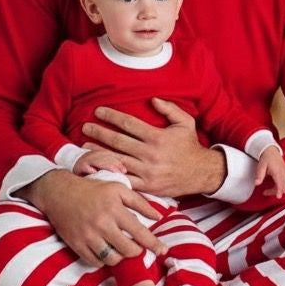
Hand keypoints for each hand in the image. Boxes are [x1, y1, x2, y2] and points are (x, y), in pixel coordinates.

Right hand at [18, 170, 165, 266]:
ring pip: (112, 258)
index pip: (139, 231)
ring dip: (121, 257)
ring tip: (124, 250)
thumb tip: (158, 216)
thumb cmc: (94, 189)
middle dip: (137, 251)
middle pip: (127, 249)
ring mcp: (88, 236)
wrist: (61, 193)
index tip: (163, 250)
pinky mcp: (76, 245)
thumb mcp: (119, 188)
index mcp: (115, 208)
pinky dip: (104, 260)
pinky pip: (95, 262)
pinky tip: (108, 252)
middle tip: (139, 248)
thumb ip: (140, 202)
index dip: (153, 243)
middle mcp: (102, 224)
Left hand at [81, 99, 224, 196]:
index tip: (99, 111)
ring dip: (98, 153)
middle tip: (85, 127)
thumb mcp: (185, 122)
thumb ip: (170, 109)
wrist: (200, 173)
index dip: (112, 116)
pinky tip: (97, 169)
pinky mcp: (146, 186)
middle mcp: (150, 154)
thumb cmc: (190, 145)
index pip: (129, 124)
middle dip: (99, 132)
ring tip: (84, 147)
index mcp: (157, 137)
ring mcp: (146, 171)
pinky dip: (109, 173)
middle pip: (118, 141)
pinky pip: (123, 180)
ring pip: (116, 160)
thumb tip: (152, 99)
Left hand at [255, 147, 284, 198]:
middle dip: (277, 192)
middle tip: (267, 192)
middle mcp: (283, 172)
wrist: (271, 150)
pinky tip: (276, 186)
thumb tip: (257, 183)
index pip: (280, 183)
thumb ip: (259, 175)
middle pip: (284, 186)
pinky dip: (283, 186)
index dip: (280, 191)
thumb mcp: (261, 166)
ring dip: (281, 190)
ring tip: (271, 190)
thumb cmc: (266, 158)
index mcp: (277, 171)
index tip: (278, 196)